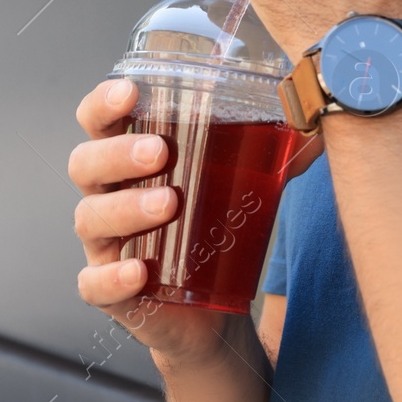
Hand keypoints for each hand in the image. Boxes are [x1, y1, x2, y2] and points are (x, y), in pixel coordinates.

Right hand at [68, 78, 243, 365]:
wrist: (211, 311)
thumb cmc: (213, 230)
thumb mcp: (237, 185)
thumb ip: (271, 152)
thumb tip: (316, 124)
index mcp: (128, 158)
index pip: (98, 121)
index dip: (103, 103)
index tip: (129, 91)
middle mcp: (107, 195)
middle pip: (86, 164)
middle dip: (118, 153)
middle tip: (161, 152)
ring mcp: (104, 244)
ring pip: (90, 218)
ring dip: (125, 208)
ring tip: (169, 204)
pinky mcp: (112, 292)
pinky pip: (93, 283)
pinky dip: (111, 277)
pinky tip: (138, 271)